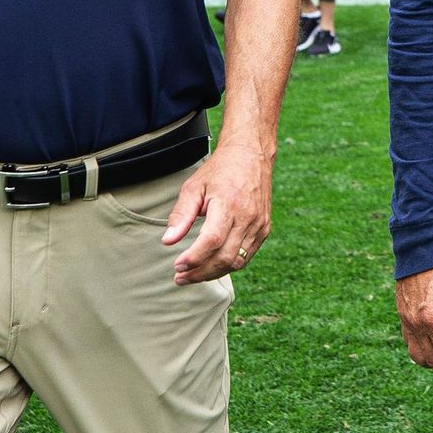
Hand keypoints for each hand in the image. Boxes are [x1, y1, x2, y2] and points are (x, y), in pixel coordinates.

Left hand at [162, 136, 273, 284]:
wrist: (251, 155)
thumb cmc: (220, 171)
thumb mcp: (194, 187)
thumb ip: (181, 215)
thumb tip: (168, 241)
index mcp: (228, 204)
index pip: (212, 240)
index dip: (194, 258)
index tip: (177, 266)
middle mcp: (247, 217)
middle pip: (225, 257)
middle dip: (200, 273)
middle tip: (180, 277)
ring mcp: (259, 225)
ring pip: (237, 262)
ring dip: (213, 273)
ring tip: (193, 274)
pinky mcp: (264, 229)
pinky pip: (247, 256)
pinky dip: (228, 265)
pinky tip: (212, 264)